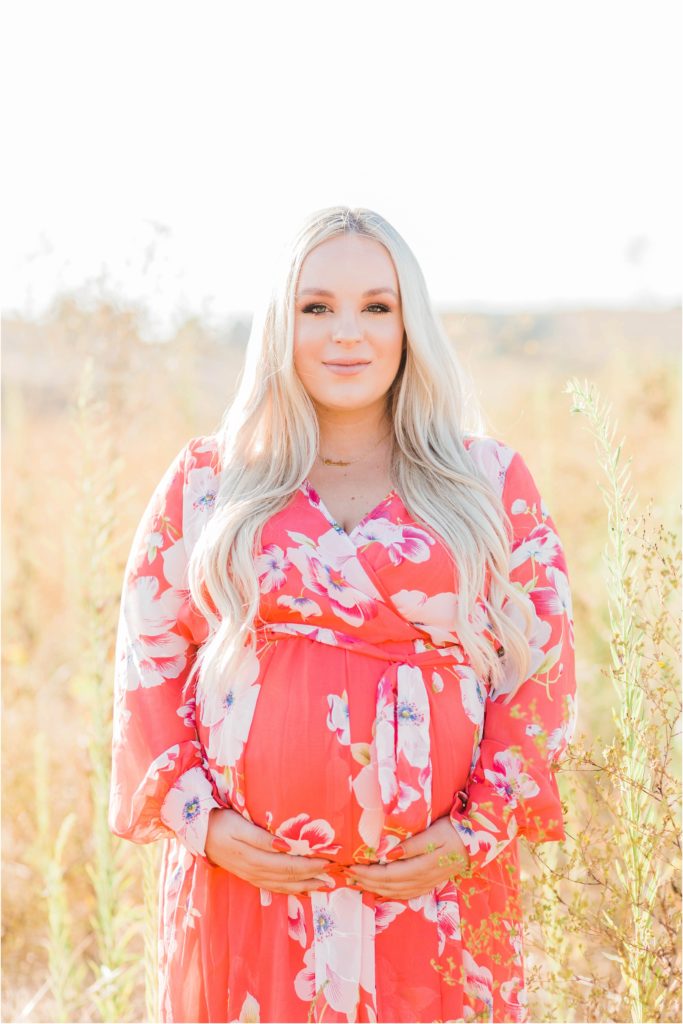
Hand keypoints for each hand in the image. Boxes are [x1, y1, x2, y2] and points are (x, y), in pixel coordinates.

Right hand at [205, 808, 334, 894]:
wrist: (198, 833)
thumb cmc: (221, 822)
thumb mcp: (239, 826)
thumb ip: (261, 837)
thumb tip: (285, 846)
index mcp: (254, 857)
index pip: (288, 865)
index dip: (309, 865)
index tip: (328, 861)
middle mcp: (254, 871)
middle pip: (288, 877)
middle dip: (312, 877)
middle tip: (334, 875)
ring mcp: (251, 876)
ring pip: (282, 886)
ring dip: (304, 886)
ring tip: (325, 886)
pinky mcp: (249, 876)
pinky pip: (273, 887)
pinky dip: (290, 891)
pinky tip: (303, 891)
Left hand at [345, 816, 470, 899]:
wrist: (476, 843)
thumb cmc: (453, 832)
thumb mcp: (434, 833)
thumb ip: (412, 845)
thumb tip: (390, 854)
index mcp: (422, 867)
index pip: (388, 874)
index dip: (368, 873)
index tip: (351, 865)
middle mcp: (422, 879)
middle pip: (388, 885)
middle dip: (366, 881)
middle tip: (347, 874)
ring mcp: (425, 884)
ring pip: (395, 892)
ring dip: (374, 888)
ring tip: (357, 882)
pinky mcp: (428, 884)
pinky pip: (404, 894)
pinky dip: (388, 893)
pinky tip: (379, 890)